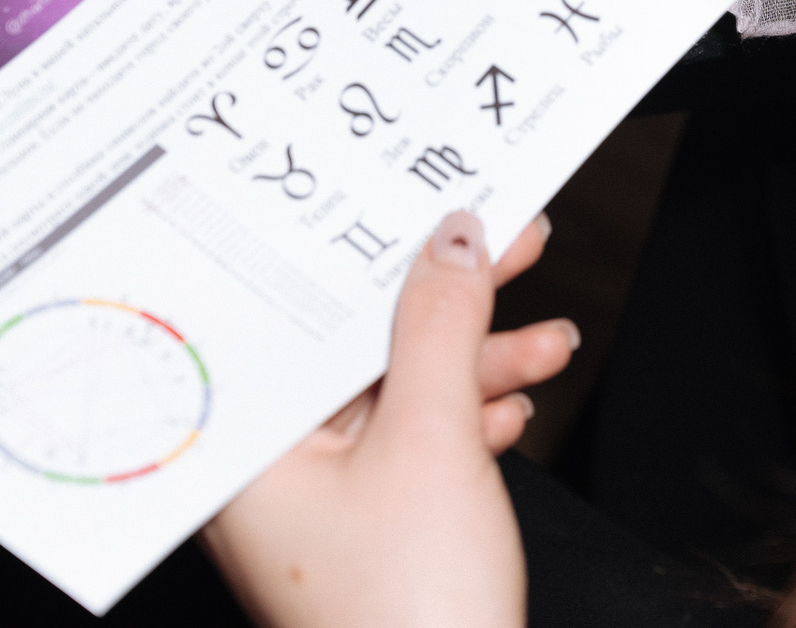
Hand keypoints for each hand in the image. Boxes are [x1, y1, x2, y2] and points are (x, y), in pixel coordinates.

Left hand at [202, 211, 576, 627]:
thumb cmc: (410, 616)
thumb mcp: (433, 439)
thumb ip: (440, 326)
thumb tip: (451, 242)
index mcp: (247, 444)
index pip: (309, 310)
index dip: (380, 249)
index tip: (438, 209)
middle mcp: (270, 472)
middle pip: (361, 348)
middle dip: (449, 304)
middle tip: (510, 245)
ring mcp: (321, 507)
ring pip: (398, 397)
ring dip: (477, 363)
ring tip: (548, 338)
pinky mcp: (369, 534)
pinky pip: (416, 448)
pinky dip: (470, 421)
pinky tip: (514, 406)